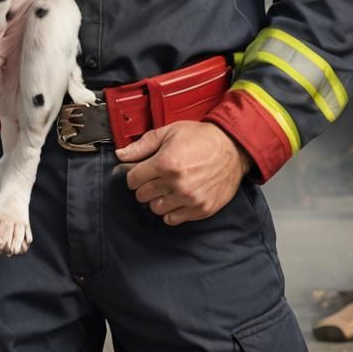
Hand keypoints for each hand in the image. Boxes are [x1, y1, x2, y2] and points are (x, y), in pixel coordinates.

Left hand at [116, 121, 250, 225]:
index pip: (133, 179)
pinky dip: (172, 210)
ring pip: (156, 209)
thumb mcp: (169, 132)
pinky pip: (173, 219)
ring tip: (168, 187)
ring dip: (158, 199)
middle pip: (142, 195)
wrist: (232, 148)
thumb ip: (142, 145)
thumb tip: (121, 154)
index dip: (134, 174)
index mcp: (165, 163)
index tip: (141, 171)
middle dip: (145, 185)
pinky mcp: (201, 209)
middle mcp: (176, 183)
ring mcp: (189, 198)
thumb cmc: (201, 138)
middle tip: (156, 177)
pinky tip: (177, 197)